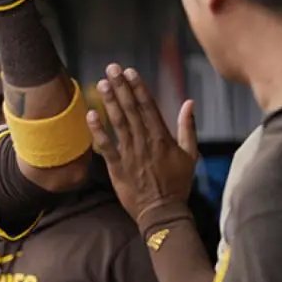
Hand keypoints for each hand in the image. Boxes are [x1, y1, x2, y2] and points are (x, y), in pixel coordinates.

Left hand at [88, 64, 198, 227]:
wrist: (162, 212)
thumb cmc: (178, 183)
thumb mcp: (191, 155)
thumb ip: (188, 127)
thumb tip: (189, 103)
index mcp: (162, 138)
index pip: (149, 106)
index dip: (138, 87)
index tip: (130, 72)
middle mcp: (145, 142)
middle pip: (131, 109)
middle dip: (121, 87)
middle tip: (111, 68)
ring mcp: (130, 154)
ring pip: (119, 123)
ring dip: (110, 102)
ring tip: (102, 83)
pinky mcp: (117, 167)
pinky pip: (105, 146)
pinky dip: (98, 131)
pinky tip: (91, 114)